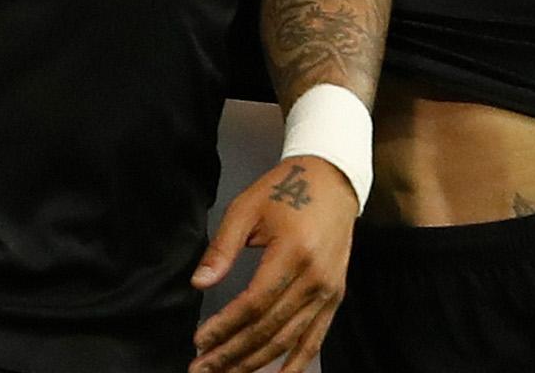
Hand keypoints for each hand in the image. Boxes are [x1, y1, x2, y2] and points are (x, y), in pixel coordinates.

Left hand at [189, 158, 355, 372]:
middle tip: (202, 368)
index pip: (254, 304)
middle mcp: (315, 279)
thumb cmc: (285, 189)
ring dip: (255, 363)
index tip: (199, 341)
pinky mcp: (334, 297)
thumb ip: (223, 248)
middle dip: (232, 354)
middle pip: (269, 329)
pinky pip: (314, 339)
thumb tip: (199, 283)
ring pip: (289, 340)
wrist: (332, 181)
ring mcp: (328, 292)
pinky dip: (294, 363)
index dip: (225, 327)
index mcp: (293, 253)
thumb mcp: (246, 208)